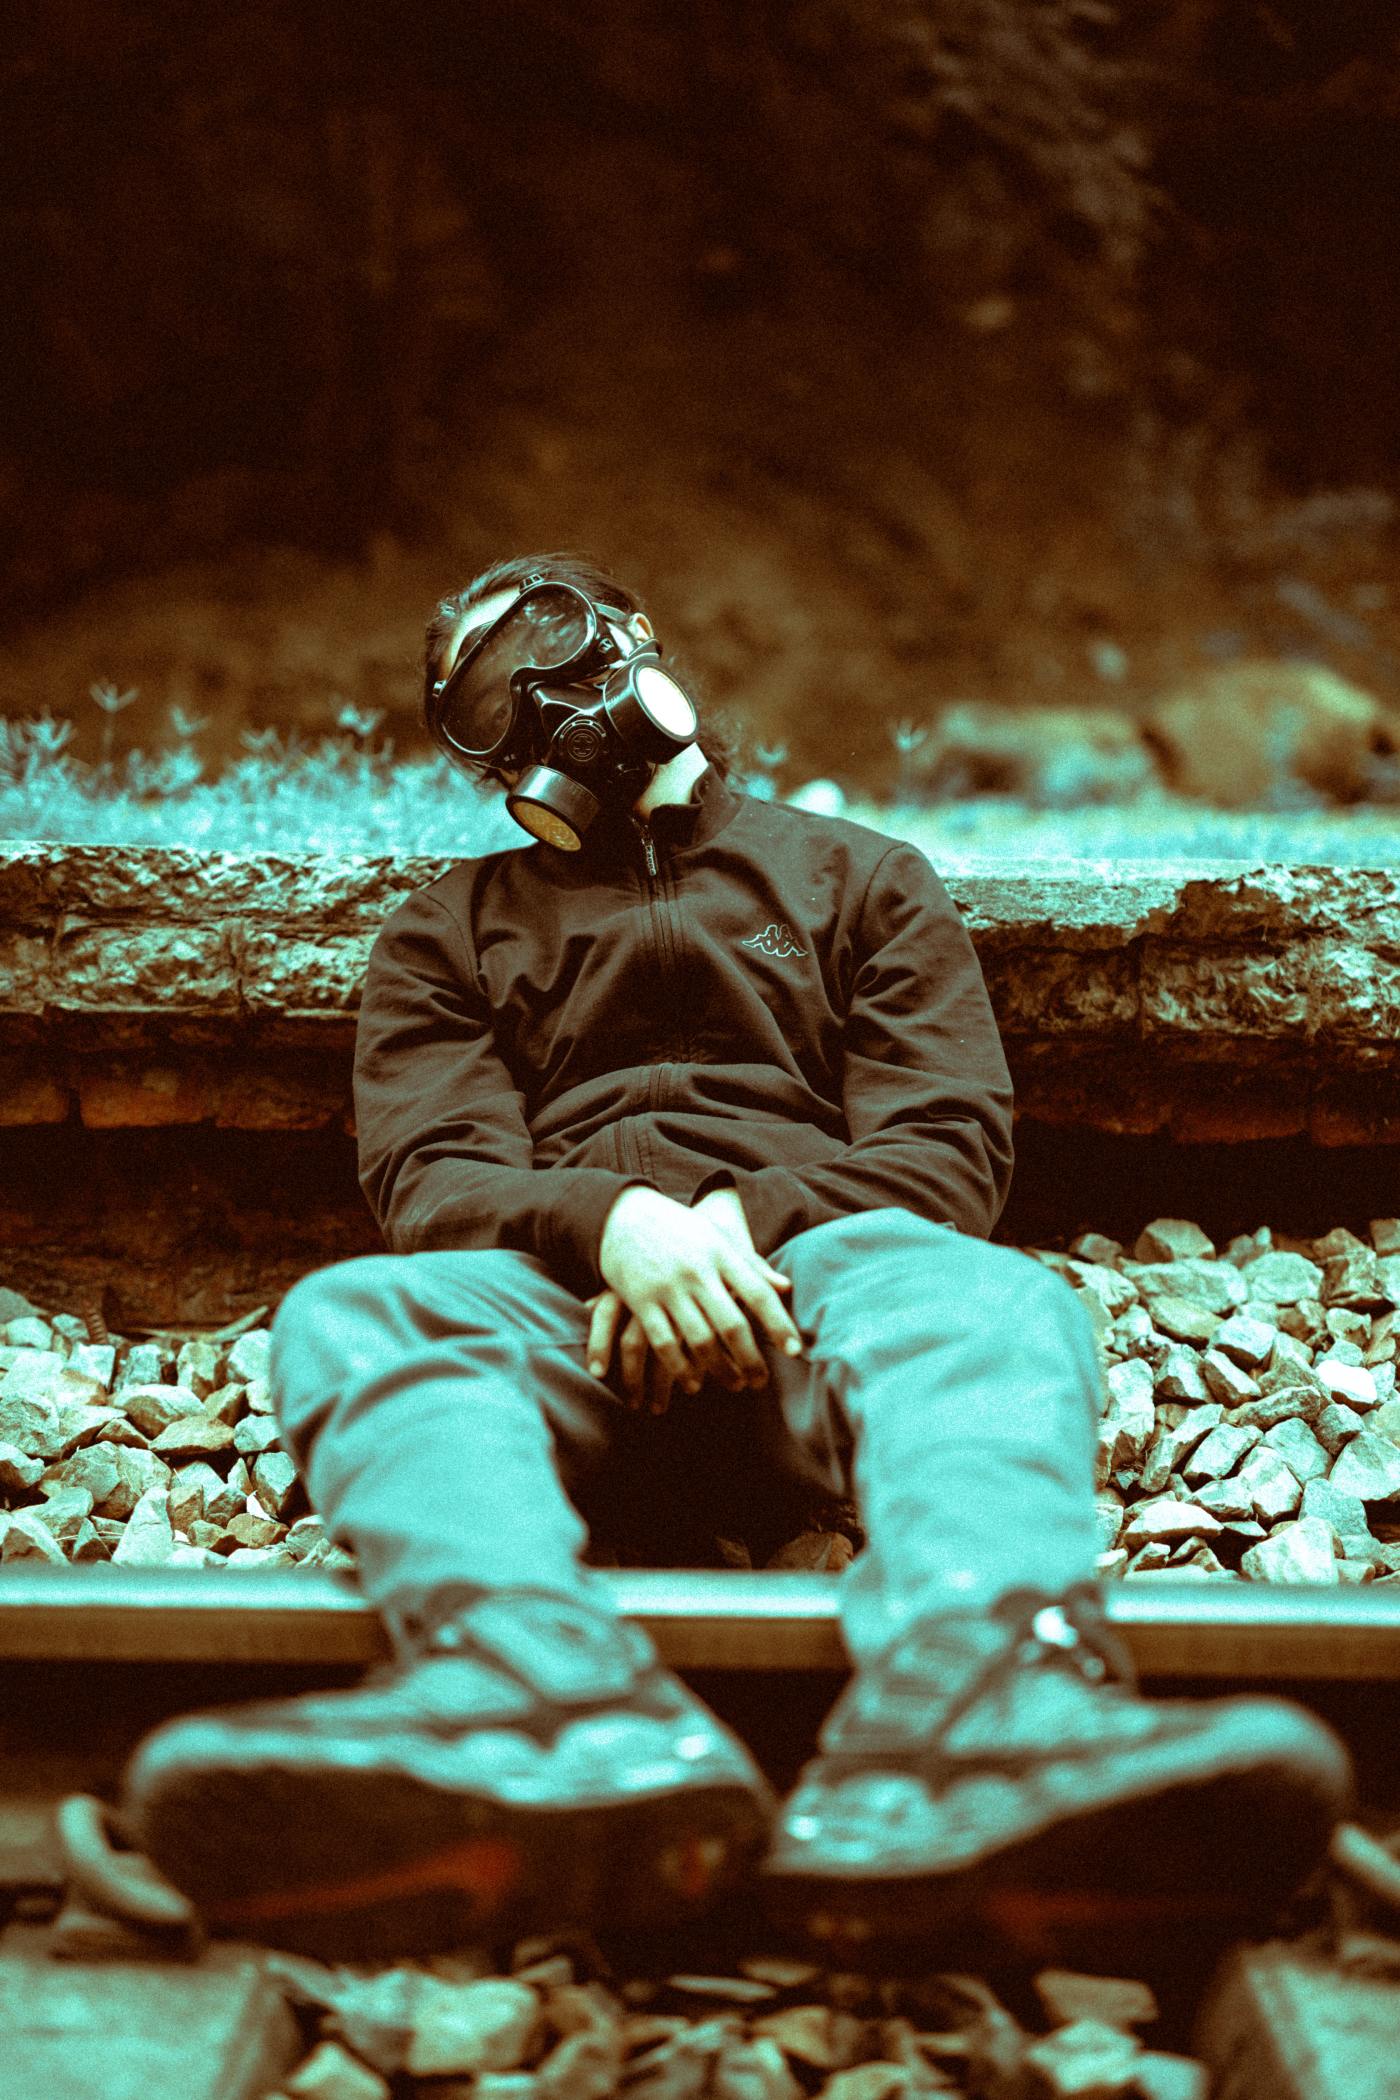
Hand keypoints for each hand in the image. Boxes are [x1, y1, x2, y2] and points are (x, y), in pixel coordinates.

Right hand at [594, 1186, 802, 1405]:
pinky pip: (664, 1343)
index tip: (795, 1351)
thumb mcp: (717, 1239)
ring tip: (734, 1386)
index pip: (758, 1292)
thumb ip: (750, 1266)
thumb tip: (787, 1288)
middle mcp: (697, 1271)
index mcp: (721, 1254)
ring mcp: (668, 1288)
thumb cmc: (681, 1232)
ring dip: (719, 1370)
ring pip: (700, 1340)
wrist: (624, 1216)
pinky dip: (680, 1368)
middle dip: (750, 1359)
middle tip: (761, 1382)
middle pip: (731, 1324)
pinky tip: (692, 1385)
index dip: (779, 1324)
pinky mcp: (641, 1301)